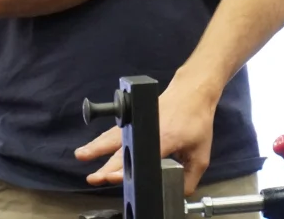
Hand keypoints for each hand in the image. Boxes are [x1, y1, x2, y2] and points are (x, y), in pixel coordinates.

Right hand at [75, 68, 221, 195]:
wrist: (192, 92)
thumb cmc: (196, 119)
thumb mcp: (201, 153)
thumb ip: (190, 176)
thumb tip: (178, 192)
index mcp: (164, 139)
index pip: (142, 156)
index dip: (126, 168)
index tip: (111, 177)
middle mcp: (147, 129)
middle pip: (123, 148)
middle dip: (107, 165)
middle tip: (94, 178)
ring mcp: (139, 122)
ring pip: (113, 136)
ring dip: (96, 148)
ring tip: (82, 156)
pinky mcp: (134, 119)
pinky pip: (114, 131)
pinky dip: (101, 140)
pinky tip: (90, 148)